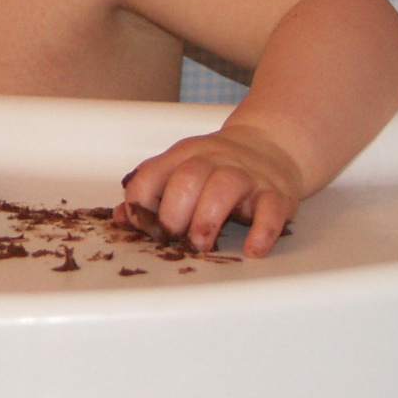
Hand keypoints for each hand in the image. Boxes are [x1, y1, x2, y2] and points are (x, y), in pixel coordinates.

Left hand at [119, 125, 303, 257]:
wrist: (269, 147)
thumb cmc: (216, 167)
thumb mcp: (179, 170)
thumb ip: (151, 192)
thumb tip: (122, 217)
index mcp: (182, 155)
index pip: (151, 173)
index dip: (140, 201)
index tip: (141, 226)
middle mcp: (213, 160)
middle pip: (187, 178)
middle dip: (174, 213)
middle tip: (173, 238)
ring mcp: (246, 174)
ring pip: (225, 186)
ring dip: (208, 219)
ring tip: (200, 244)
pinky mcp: (275, 192)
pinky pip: (271, 208)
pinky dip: (262, 230)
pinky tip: (252, 249)